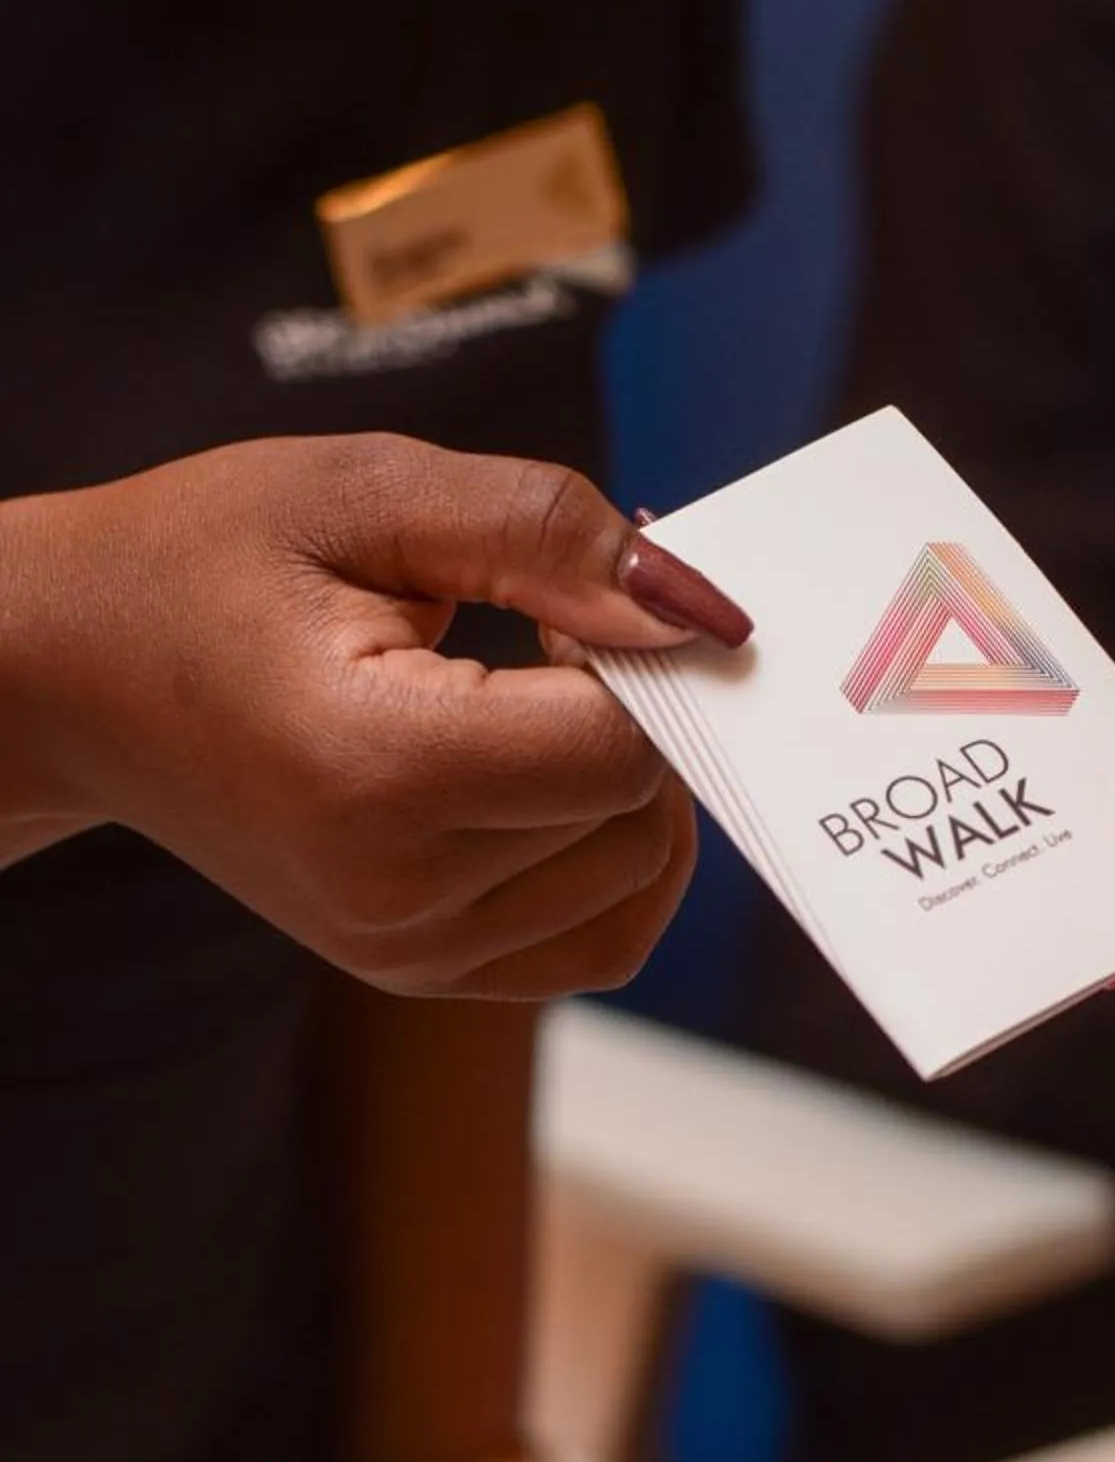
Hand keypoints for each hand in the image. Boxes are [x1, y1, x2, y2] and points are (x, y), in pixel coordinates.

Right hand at [5, 434, 748, 997]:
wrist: (70, 677)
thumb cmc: (202, 564)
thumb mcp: (367, 492)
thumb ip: (544, 533)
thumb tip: (696, 606)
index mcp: (373, 771)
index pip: (616, 750)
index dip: (639, 658)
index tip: (571, 597)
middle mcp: (395, 893)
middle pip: (639, 819)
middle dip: (642, 713)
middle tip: (550, 628)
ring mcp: (405, 952)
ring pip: (637, 881)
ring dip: (631, 781)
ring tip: (530, 696)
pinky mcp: (418, 970)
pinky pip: (596, 941)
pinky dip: (615, 857)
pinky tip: (550, 771)